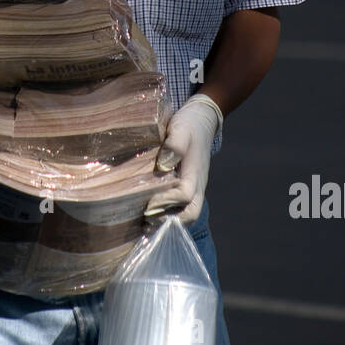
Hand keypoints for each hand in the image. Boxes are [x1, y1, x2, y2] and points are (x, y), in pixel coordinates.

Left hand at [143, 94, 221, 225]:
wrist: (201, 120)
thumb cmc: (189, 125)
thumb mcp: (181, 129)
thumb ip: (174, 145)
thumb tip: (163, 166)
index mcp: (195, 173)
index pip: (185, 195)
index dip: (167, 201)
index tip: (147, 204)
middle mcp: (196, 186)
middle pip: (191, 214)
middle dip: (170, 222)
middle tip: (147, 223)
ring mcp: (193, 188)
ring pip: (186, 214)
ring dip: (167, 222)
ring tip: (144, 224)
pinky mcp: (185, 188)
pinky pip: (180, 208)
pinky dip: (166, 216)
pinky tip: (146, 217)